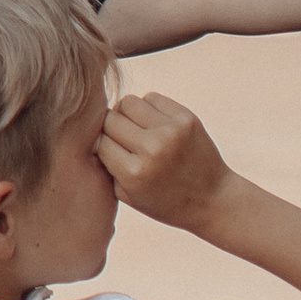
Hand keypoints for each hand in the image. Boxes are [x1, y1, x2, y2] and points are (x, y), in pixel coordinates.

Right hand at [97, 91, 230, 233]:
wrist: (214, 200)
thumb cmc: (166, 202)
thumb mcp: (129, 195)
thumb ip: (105, 167)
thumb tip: (86, 135)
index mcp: (134, 173)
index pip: (98, 141)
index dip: (100, 145)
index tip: (107, 151)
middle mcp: (151, 149)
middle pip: (109, 118)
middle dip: (110, 128)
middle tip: (121, 138)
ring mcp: (170, 131)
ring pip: (128, 102)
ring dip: (127, 114)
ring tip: (136, 128)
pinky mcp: (186, 118)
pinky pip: (152, 98)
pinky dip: (148, 108)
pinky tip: (155, 124)